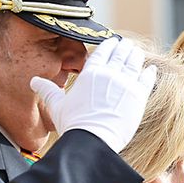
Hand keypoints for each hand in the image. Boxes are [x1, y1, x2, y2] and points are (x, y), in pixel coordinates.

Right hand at [29, 38, 156, 151]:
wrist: (93, 140)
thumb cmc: (73, 124)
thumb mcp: (57, 105)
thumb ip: (47, 90)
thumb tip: (33, 80)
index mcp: (90, 73)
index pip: (102, 51)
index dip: (109, 45)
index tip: (113, 42)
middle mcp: (109, 74)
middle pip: (120, 54)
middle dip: (124, 48)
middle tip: (127, 45)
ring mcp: (126, 84)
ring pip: (134, 62)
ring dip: (136, 55)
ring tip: (137, 52)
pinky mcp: (138, 96)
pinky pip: (146, 79)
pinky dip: (148, 72)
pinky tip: (150, 69)